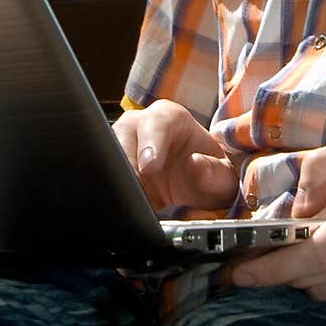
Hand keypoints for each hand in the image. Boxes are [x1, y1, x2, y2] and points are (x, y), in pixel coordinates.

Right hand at [112, 100, 237, 210]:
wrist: (193, 189)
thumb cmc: (208, 173)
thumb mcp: (222, 177)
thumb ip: (215, 172)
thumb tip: (195, 164)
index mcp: (168, 118)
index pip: (155, 122)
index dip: (151, 142)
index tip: (150, 166)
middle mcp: (139, 127)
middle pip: (121, 135)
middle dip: (126, 162)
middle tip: (135, 188)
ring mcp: (120, 149)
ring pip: (106, 157)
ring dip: (116, 181)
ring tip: (131, 202)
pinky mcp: (111, 172)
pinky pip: (103, 177)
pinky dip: (112, 192)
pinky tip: (125, 207)